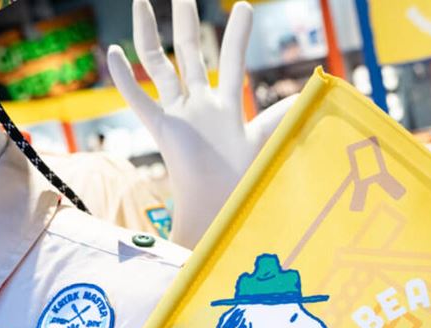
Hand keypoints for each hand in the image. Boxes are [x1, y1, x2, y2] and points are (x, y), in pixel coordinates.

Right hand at [107, 0, 294, 247]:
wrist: (220, 204)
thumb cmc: (243, 179)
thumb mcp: (267, 140)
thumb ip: (284, 116)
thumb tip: (317, 93)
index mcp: (226, 105)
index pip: (232, 61)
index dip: (238, 36)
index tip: (244, 6)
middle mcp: (199, 104)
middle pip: (190, 54)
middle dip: (187, 24)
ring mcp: (177, 113)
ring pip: (159, 65)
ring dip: (149, 35)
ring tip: (142, 2)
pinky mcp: (160, 128)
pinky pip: (137, 99)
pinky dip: (124, 78)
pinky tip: (113, 53)